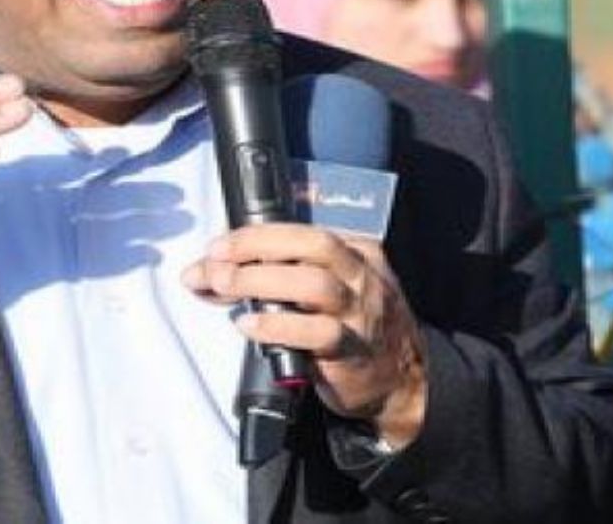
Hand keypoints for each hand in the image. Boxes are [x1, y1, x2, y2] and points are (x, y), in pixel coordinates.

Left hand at [182, 224, 427, 447]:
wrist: (400, 380)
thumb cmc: (353, 328)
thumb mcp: (330, 289)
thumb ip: (281, 275)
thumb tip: (212, 271)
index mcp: (355, 252)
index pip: (302, 231)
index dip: (255, 235)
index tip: (217, 245)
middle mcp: (360, 276)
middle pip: (312, 246)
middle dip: (258, 246)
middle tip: (216, 260)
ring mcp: (359, 313)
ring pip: (314, 285)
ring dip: (261, 282)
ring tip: (224, 286)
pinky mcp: (351, 350)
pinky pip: (317, 332)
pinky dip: (277, 326)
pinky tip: (250, 326)